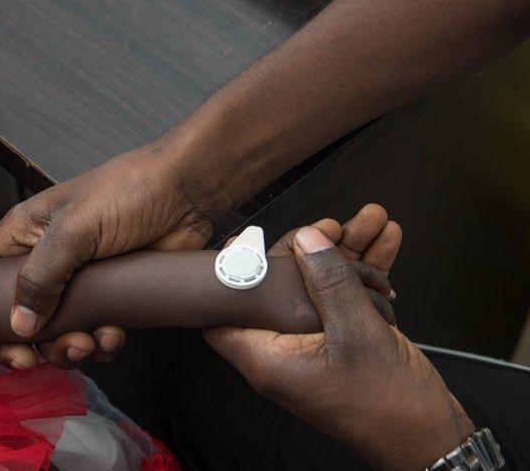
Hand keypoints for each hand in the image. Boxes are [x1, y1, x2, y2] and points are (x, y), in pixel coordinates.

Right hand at [0, 142, 219, 368]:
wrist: (188, 194)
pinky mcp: (112, 296)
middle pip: (25, 318)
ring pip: (61, 332)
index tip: (14, 346)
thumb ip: (41, 278)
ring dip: (74, 348)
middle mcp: (48, 261)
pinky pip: (96, 332)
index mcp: (26, 234)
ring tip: (93, 342)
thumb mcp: (74, 231)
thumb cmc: (127, 192)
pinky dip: (103, 343)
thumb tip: (18, 324)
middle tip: (66, 348)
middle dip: (42, 344)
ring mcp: (80, 282)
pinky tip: (115, 335)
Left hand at [205, 226, 473, 469]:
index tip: (244, 242)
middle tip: (333, 223)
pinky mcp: (343, 342)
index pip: (226, 313)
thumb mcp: (357, 333)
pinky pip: (347, 299)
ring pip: (321, 287)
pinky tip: (386, 240)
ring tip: (373, 218)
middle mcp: (283, 351)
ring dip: (348, 254)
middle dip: (310, 250)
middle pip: (280, 289)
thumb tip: (306, 239)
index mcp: (268, 357)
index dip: (231, 276)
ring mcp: (314, 345)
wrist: (431, 440)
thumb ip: (329, 282)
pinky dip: (365, 273)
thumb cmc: (389, 404)